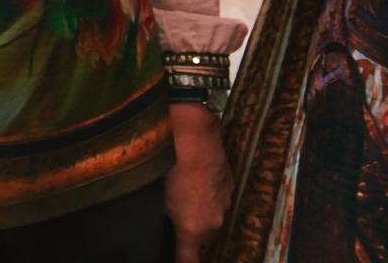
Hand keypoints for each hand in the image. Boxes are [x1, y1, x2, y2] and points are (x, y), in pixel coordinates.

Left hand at [164, 101, 229, 260]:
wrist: (194, 137)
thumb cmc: (170, 167)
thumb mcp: (158, 197)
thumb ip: (162, 217)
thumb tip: (162, 221)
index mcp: (193, 230)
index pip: (188, 261)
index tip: (176, 261)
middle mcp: (213, 222)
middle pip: (202, 241)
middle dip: (190, 236)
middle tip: (175, 223)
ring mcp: (225, 204)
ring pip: (212, 219)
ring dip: (201, 215)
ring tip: (185, 197)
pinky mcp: (230, 185)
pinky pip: (219, 200)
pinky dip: (209, 197)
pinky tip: (195, 181)